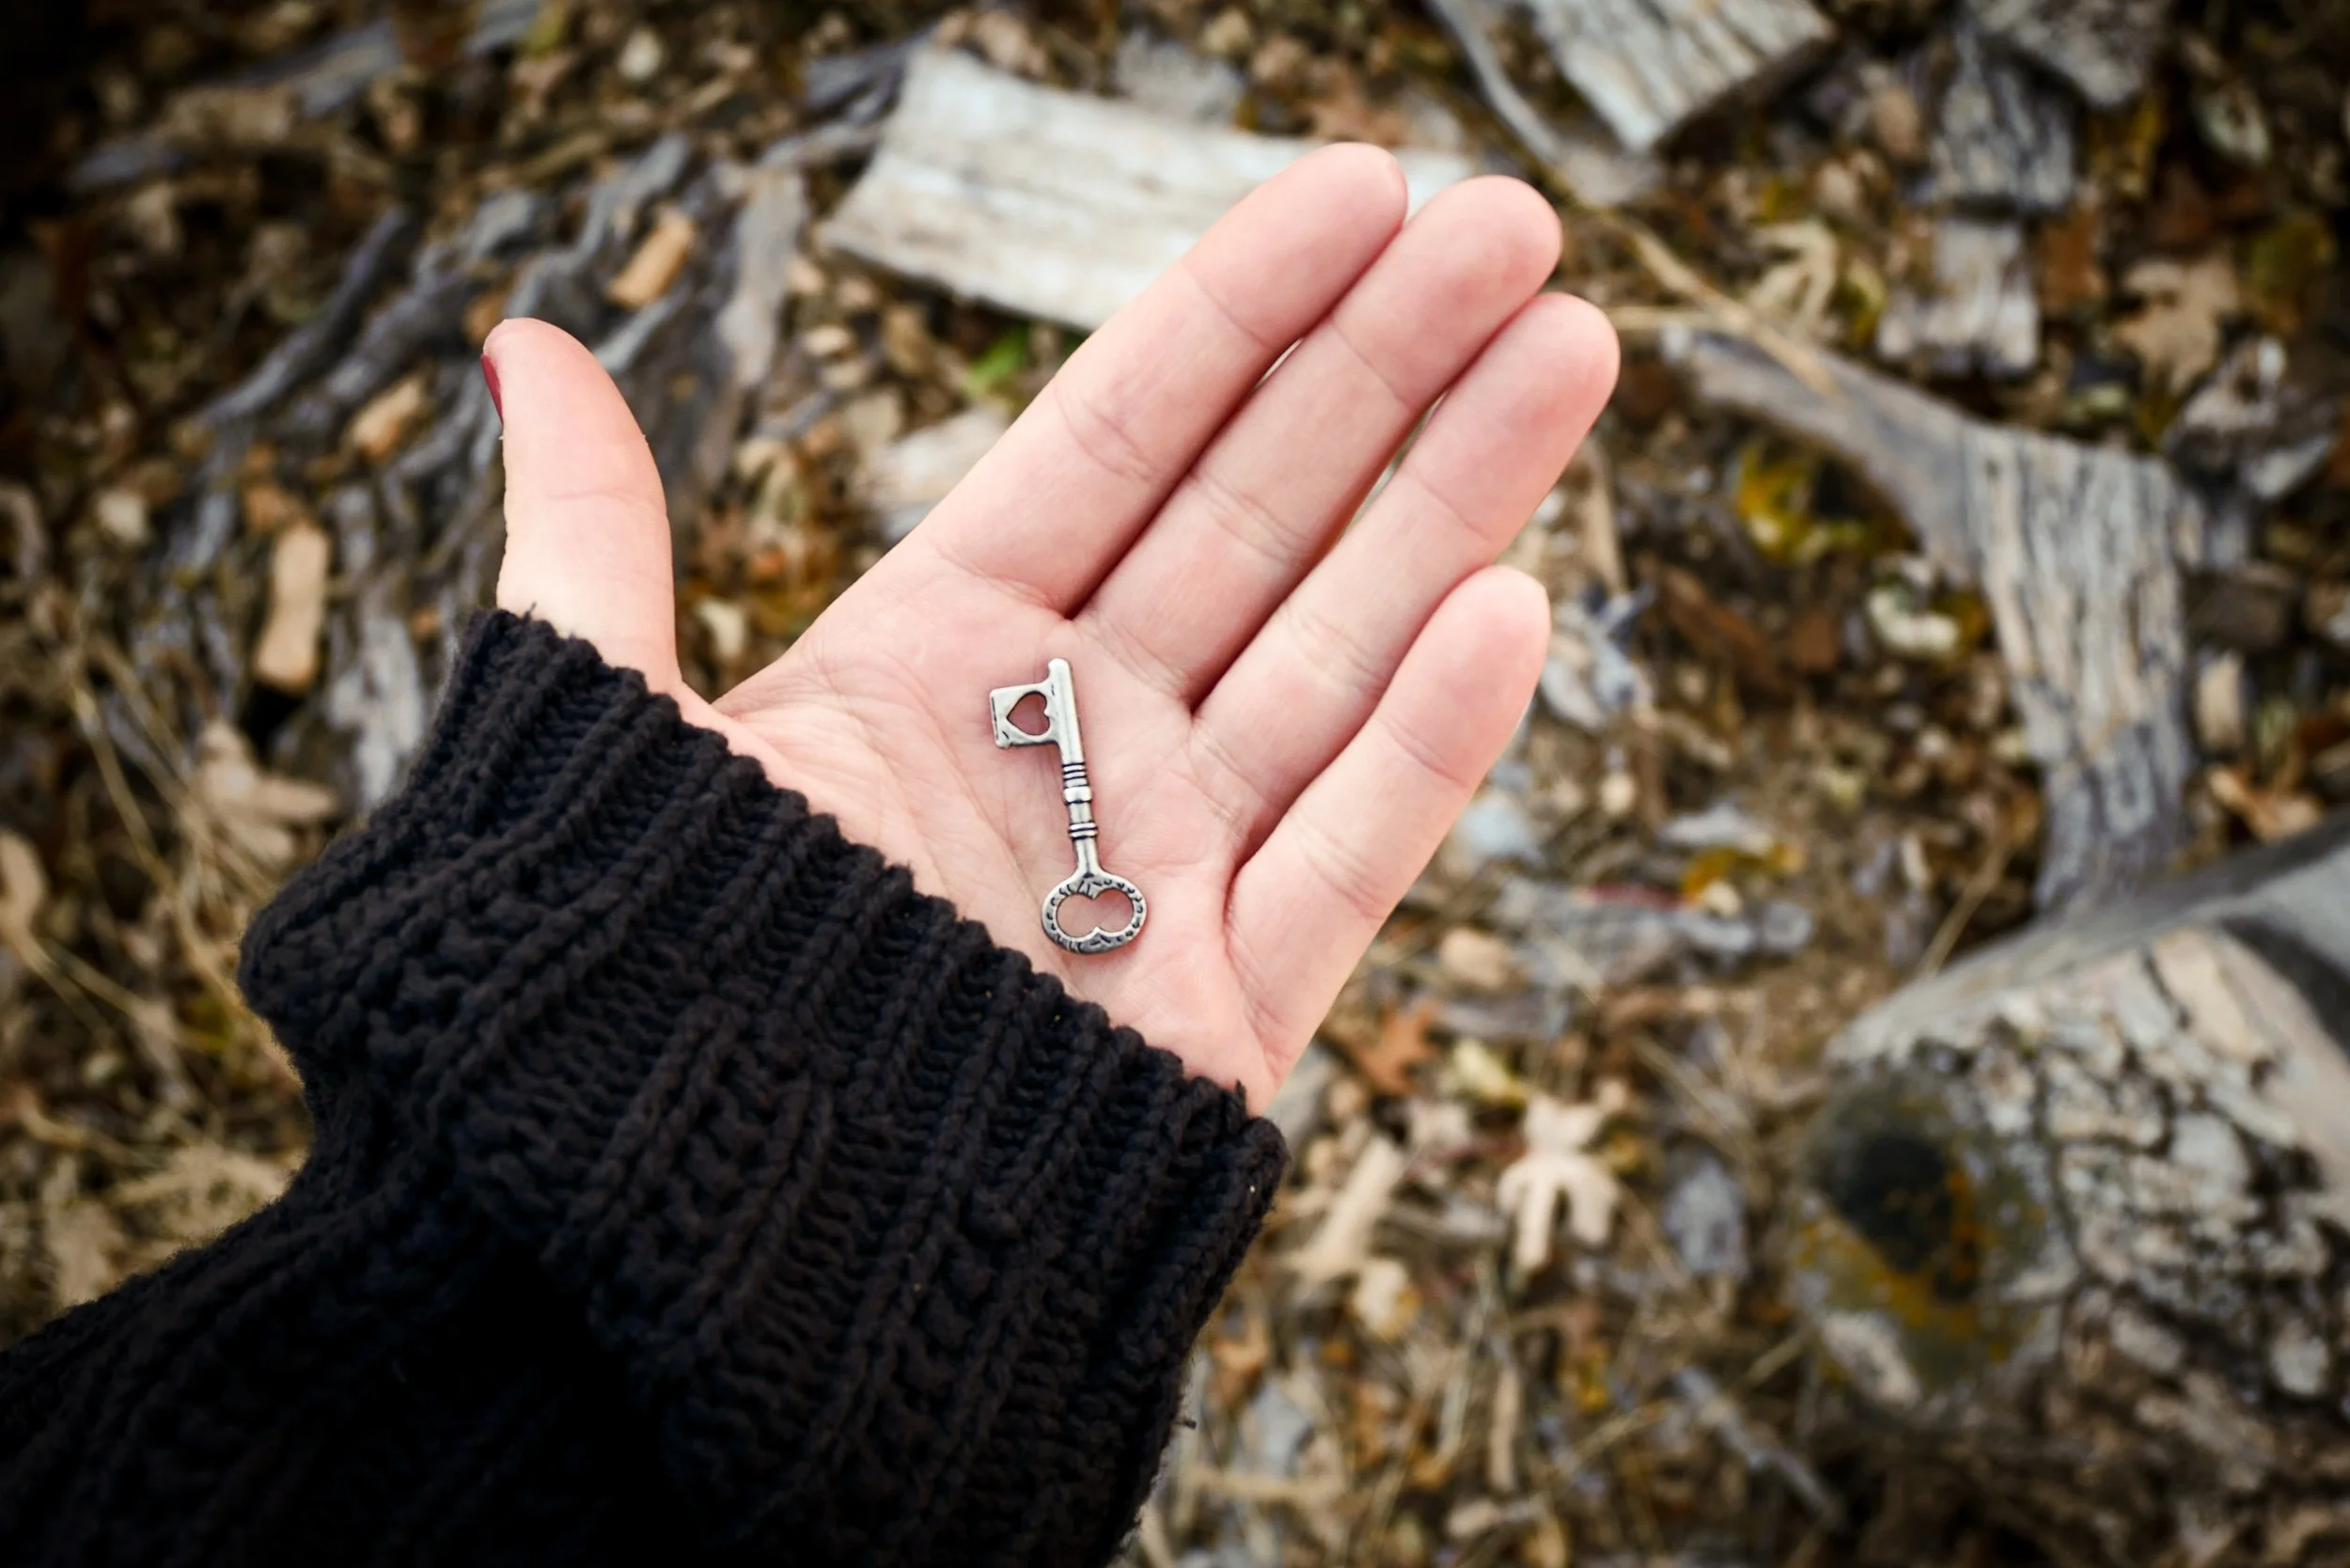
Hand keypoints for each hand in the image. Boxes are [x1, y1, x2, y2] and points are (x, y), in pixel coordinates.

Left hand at [487, 145, 1615, 1110]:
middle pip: (1264, 516)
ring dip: (1457, 504)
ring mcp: (1161, 868)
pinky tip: (1509, 606)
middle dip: (1391, 365)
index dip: (1244, 307)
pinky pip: (1344, 858)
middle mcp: (1072, 740)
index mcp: (938, 650)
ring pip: (1339, 654)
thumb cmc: (630, 977)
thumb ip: (596, 531)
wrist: (674, 1236)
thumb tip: (525, 341)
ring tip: (1570, 349)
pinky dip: (1424, 746)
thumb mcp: (603, 723)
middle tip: (1517, 227)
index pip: (1124, 437)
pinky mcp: (1219, 1014)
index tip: (1360, 184)